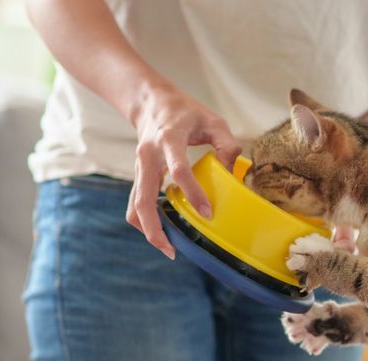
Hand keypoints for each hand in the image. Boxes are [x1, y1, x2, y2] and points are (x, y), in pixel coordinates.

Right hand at [125, 82, 240, 258]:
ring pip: (135, 206)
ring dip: (147, 230)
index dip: (193, 193)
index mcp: (168, 139)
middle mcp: (148, 156)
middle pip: (143, 198)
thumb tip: (232, 173)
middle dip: (154, 227)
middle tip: (172, 250)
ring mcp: (139, 167)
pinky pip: (136, 204)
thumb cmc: (186, 112)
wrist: (151, 103)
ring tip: (168, 249)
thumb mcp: (212, 120)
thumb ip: (227, 144)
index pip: (178, 170)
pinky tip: (163, 233)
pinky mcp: (138, 176)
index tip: (207, 213)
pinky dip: (146, 222)